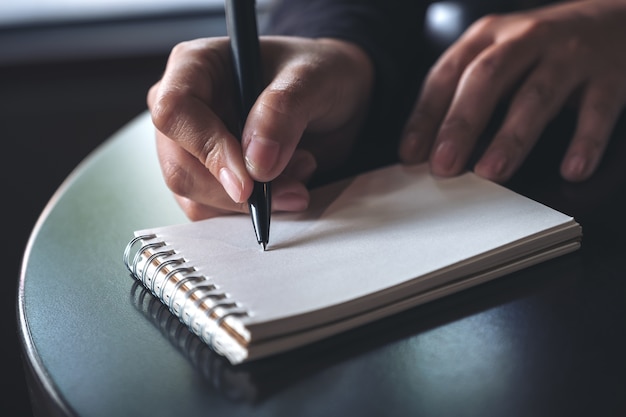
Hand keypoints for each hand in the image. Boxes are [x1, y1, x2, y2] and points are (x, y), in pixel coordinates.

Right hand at [147, 36, 372, 219]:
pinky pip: (216, 212)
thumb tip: (255, 162)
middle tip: (292, 188)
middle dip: (238, 190)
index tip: (249, 180)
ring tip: (300, 171)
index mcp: (194, 66)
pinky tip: (289, 182)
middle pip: (180, 167)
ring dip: (253, 202)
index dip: (207, 149)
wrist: (334, 101)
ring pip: (196, 198)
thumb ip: (283, 111)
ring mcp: (192, 148)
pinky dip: (256, 209)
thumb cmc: (316, 75)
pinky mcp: (209, 178)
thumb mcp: (313, 78)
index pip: (174, 112)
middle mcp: (185, 109)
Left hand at [399, 0, 625, 182]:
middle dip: (462, 124)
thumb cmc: (542, 49)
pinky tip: (571, 170)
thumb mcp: (498, 55)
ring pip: (537, 95)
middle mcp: (527, 39)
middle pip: (488, 79)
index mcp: (489, 36)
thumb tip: (427, 149)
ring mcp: (570, 55)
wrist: (616, 19)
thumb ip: (465, 93)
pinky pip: (597, 109)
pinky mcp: (610, 76)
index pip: (448, 73)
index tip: (411, 154)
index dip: (426, 115)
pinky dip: (585, 141)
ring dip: (512, 137)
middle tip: (444, 166)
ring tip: (492, 172)